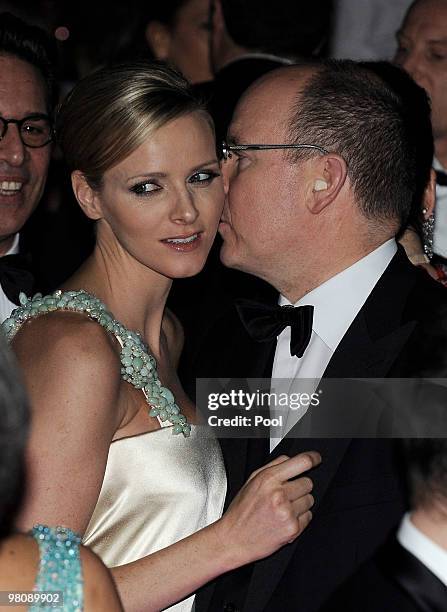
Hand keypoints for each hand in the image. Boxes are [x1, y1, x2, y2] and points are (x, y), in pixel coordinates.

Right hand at [212, 451, 320, 569]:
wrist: (234, 539)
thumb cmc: (241, 511)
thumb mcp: (251, 481)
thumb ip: (272, 466)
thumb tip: (290, 459)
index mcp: (268, 479)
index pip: (301, 462)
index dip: (313, 458)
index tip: (316, 458)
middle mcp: (279, 495)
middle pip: (308, 482)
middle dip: (300, 486)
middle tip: (286, 494)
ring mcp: (287, 512)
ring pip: (310, 500)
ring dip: (300, 503)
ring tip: (283, 509)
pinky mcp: (293, 529)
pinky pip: (309, 517)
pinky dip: (300, 518)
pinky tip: (284, 519)